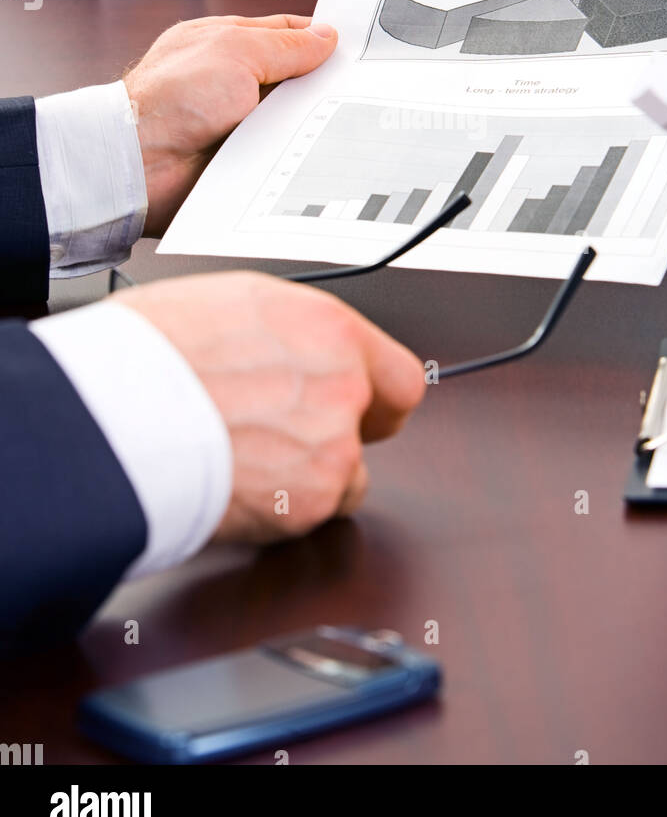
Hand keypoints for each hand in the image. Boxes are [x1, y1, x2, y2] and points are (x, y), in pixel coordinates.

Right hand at [112, 272, 425, 540]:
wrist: (116, 415)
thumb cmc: (151, 353)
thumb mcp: (232, 302)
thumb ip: (287, 330)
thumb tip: (285, 344)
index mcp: (328, 330)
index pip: (400, 372)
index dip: (380, 393)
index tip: (371, 402)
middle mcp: (343, 387)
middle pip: (377, 424)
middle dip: (348, 430)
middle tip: (296, 432)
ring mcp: (331, 449)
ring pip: (346, 474)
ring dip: (312, 473)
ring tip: (251, 459)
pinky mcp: (307, 504)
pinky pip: (312, 513)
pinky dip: (285, 508)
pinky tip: (242, 484)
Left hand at [124, 14, 337, 234]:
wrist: (139, 165)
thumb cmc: (169, 100)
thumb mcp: (235, 51)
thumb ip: (285, 44)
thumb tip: (326, 37)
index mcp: (225, 44)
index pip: (283, 33)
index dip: (318, 37)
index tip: (353, 47)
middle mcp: (231, 82)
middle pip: (292, 78)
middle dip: (320, 83)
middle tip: (356, 86)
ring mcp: (236, 121)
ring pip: (292, 118)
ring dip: (309, 122)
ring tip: (339, 120)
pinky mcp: (240, 157)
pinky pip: (280, 153)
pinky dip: (296, 153)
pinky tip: (314, 151)